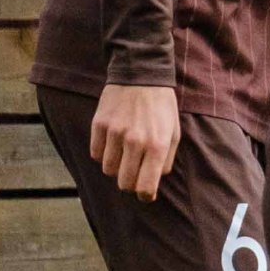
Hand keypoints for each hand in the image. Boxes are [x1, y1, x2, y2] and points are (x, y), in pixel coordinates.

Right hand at [90, 83, 181, 202]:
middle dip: (130, 184)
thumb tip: (154, 181)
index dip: (145, 195)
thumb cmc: (161, 107)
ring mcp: (115, 133)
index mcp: (157, 145)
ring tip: (124, 156)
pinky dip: (103, 155)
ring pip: (108, 170)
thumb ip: (166, 159)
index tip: (145, 195)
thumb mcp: (174, 132)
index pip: (146, 185)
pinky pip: (95, 154)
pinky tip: (112, 145)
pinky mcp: (99, 125)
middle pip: (124, 182)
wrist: (141, 75)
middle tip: (133, 176)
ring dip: (116, 168)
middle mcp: (135, 141)